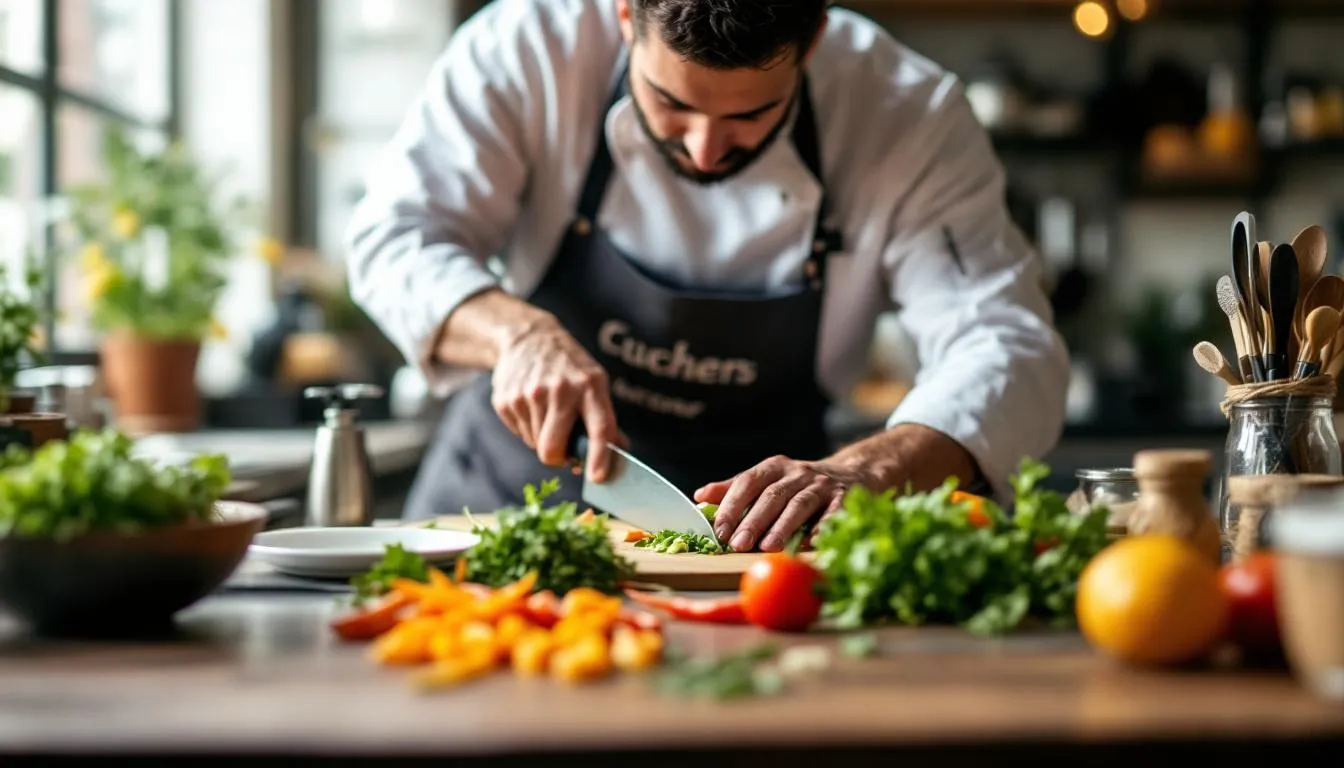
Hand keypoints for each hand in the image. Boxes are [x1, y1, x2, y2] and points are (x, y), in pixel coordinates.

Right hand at [491, 316, 619, 481]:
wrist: (528, 337)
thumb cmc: (570, 367)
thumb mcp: (594, 382)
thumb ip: (604, 419)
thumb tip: (617, 455)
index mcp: (590, 386)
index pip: (599, 428)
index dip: (599, 456)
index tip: (598, 477)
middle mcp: (560, 389)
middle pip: (553, 448)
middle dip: (557, 458)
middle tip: (562, 450)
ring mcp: (530, 394)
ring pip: (535, 444)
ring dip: (543, 438)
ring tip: (547, 412)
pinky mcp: (506, 399)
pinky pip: (519, 433)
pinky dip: (527, 427)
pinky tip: (531, 405)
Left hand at [694, 457, 870, 552]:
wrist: (852, 474)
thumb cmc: (799, 485)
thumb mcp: (769, 480)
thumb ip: (736, 489)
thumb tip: (700, 496)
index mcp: (774, 468)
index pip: (748, 482)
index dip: (732, 505)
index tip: (718, 529)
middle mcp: (798, 472)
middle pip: (772, 496)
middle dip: (753, 521)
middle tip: (738, 545)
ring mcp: (822, 484)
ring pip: (800, 504)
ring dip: (783, 526)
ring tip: (768, 547)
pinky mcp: (845, 498)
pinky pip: (833, 512)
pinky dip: (822, 527)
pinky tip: (811, 543)